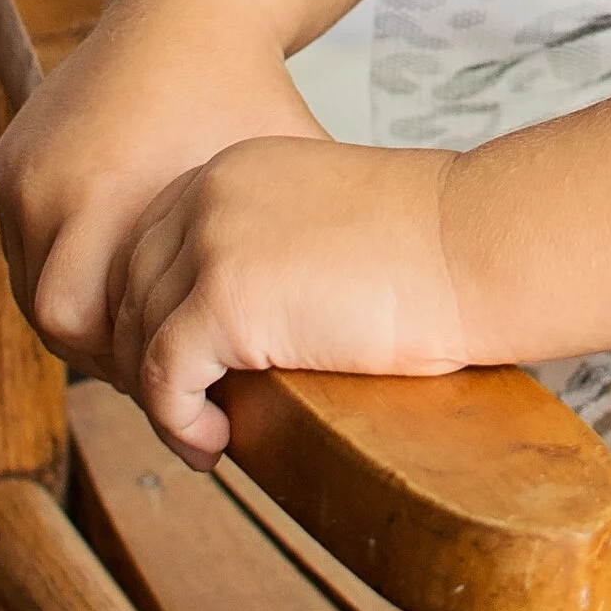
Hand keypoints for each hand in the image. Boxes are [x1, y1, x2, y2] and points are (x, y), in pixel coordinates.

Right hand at [0, 0, 325, 380]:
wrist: (192, 11)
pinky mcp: (8, 161)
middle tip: (162, 366)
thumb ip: (281, 265)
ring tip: (144, 327)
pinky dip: (63, 273)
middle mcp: (49, 184)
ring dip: (83, 315)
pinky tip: (119, 280)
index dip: (133, 362)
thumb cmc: (249, 98)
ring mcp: (20, 172)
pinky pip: (23, 246)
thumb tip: (314, 354)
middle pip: (53, 316)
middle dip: (106, 350)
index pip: (87, 328)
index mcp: (107, 192)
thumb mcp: (275, 180)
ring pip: (31, 286)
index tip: (183, 372)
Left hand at [106, 135, 471, 465]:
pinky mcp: (222, 305)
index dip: (157, 310)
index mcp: (235, 167)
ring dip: (162, 399)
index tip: (186, 363)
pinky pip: (163, 380)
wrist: (479, 245)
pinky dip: (178, 423)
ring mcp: (210, 246)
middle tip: (187, 408)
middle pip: (132, 289)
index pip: (152, 244)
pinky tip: (216, 444)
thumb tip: (240, 321)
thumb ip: (273, 246)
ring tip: (202, 434)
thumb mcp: (329, 221)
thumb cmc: (436, 245)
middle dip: (146, 355)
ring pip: (139, 339)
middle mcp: (209, 194)